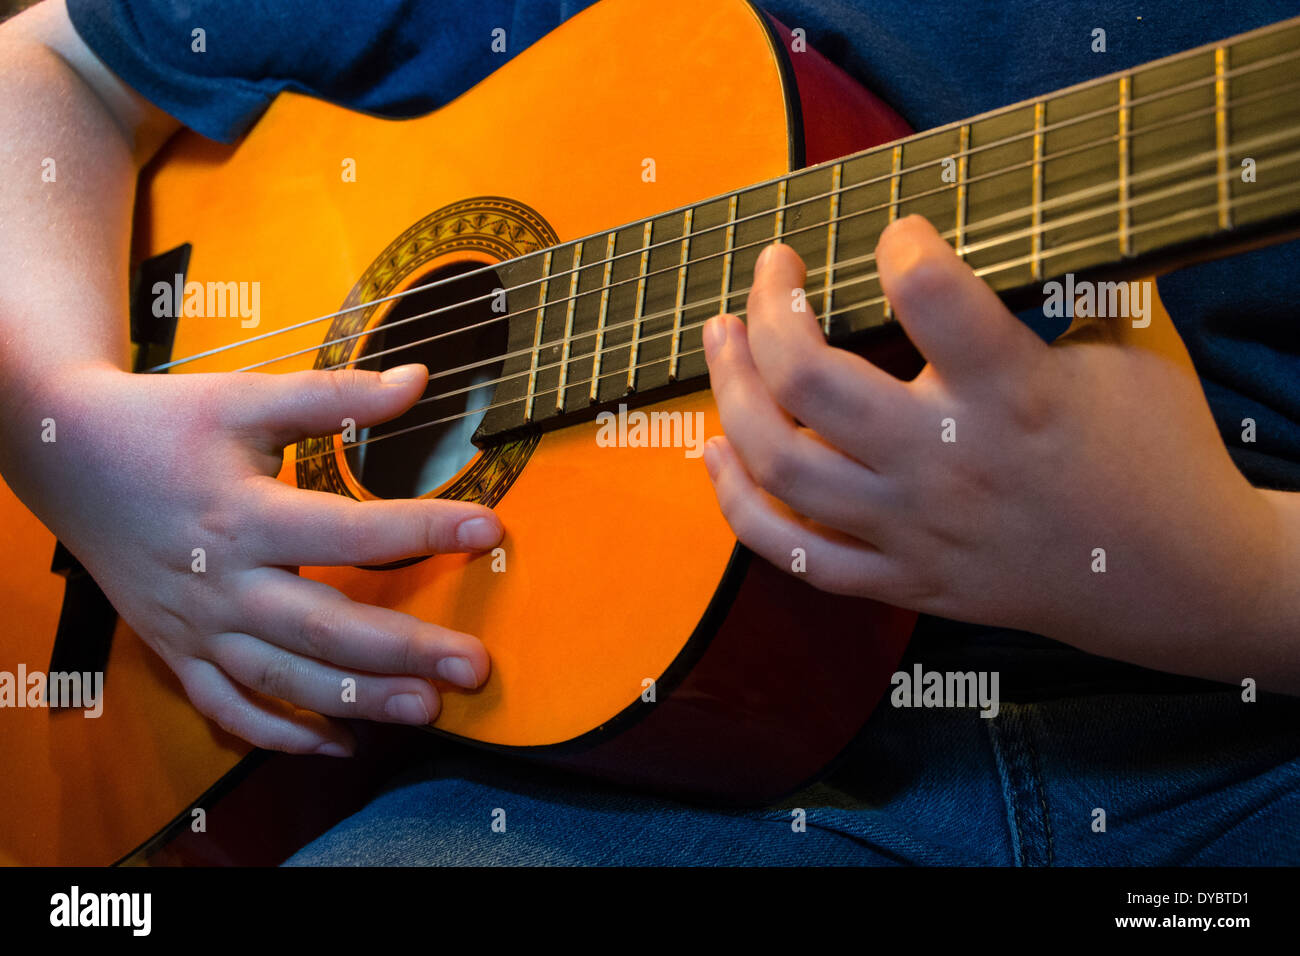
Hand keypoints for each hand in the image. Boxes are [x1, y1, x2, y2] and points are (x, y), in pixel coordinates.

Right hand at [8, 362, 501, 753]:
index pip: (350, 532)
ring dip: (359, 702)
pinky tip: (338, 746)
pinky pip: (229, 709)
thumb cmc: (164, 423)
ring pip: (286, 681)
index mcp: (243, 515)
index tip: (489, 529)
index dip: (424, 530)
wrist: (65, 453)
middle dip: (405, 651)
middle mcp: (223, 583)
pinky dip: (281, 735)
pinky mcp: (178, 651)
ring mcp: (198, 628)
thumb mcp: (246, 397)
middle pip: (325, 629)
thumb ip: (334, 397)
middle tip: (474, 666)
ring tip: (427, 709)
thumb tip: (419, 382)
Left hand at [701, 215, 1291, 685]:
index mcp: (1015, 391)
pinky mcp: (903, 579)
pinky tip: (718, 454)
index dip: (900, 242)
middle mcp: (948, 460)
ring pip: (780, 465)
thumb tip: (987, 229)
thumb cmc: (1156, 451)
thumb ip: (1055, 289)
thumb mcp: (1129, 347)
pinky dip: (739, 504)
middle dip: (768, 307)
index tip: (895, 232)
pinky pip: (793, 555)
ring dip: (731, 392)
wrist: (1179, 581)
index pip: (927, 292)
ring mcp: (915, 529)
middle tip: (770, 270)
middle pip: (808, 380)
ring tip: (721, 340)